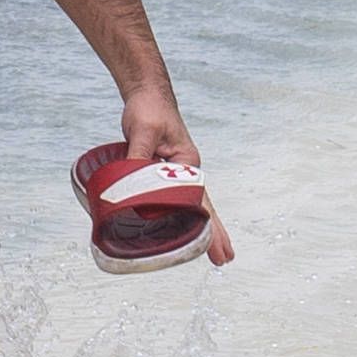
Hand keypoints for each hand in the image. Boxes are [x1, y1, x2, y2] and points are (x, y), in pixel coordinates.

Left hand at [121, 84, 235, 265]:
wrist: (146, 96)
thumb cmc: (148, 110)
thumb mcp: (143, 133)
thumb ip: (138, 158)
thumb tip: (131, 187)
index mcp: (188, 162)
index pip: (201, 201)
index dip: (210, 226)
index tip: (221, 248)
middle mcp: (186, 170)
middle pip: (202, 207)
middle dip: (213, 233)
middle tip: (225, 260)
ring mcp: (176, 172)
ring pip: (189, 205)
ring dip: (198, 227)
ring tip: (211, 252)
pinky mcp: (163, 171)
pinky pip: (171, 198)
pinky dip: (177, 214)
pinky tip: (179, 227)